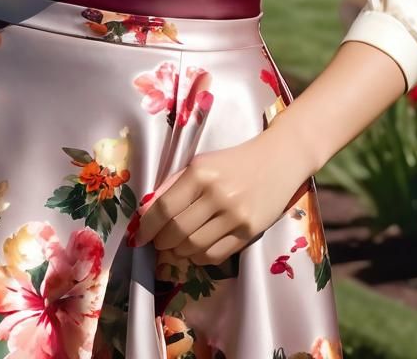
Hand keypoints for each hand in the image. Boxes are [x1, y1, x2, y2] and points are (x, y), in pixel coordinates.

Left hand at [131, 124, 312, 267]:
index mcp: (200, 173)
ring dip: (178, 252)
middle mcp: (217, 195)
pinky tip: (195, 250)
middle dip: (161, 242)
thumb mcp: (200, 163)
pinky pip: (215, 255)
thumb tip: (146, 212)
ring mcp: (235, 215)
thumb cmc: (233, 161)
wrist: (277, 160)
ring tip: (175, 247)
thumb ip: (173, 185)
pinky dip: (198, 257)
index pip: (164, 208)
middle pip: (177, 231)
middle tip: (158, 242)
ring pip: (194, 246)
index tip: (138, 237)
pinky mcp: (249, 232)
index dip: (147, 227)